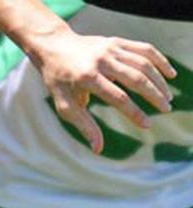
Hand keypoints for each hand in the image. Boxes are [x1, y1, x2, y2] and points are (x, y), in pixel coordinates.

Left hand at [30, 29, 176, 153]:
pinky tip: (169, 74)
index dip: (134, 113)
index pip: (118, 97)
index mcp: (87, 78)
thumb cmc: (58, 81)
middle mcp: (101, 61)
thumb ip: (83, 125)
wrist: (53, 47)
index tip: (147, 125)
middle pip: (136, 78)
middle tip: (166, 110)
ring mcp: (110, 49)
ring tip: (167, 97)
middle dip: (154, 95)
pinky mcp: (116, 42)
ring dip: (159, 81)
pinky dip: (159, 61)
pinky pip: (144, 50)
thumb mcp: (64, 105)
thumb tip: (98, 149)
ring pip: (143, 64)